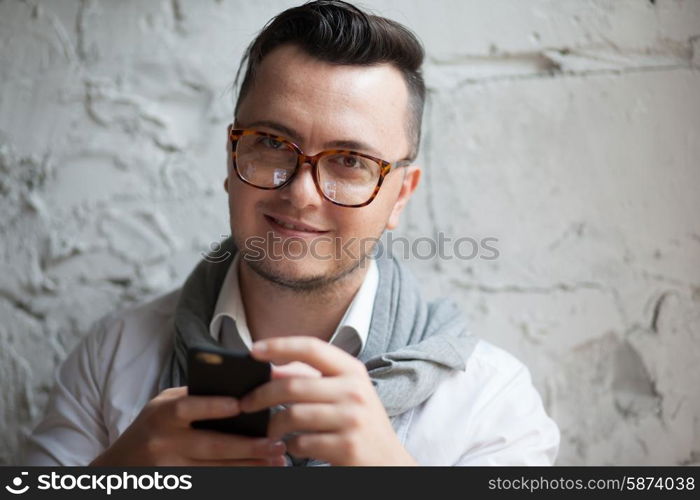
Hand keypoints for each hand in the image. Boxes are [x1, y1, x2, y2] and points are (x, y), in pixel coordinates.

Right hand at [89, 386, 286, 465]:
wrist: (117, 469)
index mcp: (162, 414)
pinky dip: (235, 479)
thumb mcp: (161, 406)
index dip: (214, 406)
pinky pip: (211, 484)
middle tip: (276, 445)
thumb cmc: (149, 428)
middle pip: (212, 445)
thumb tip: (237, 392)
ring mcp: (169, 470)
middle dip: (248, 447)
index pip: (188, 407)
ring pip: (216, 470)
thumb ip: (193, 397)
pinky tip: (256, 475)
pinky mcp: (175, 487)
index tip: (241, 405)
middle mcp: (164, 442)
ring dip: (249, 467)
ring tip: (277, 462)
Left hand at [240, 336, 417, 465]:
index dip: (280, 345)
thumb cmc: (361, 423)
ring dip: (273, 425)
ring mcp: (351, 419)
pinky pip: (301, 443)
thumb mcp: (346, 392)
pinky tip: (293, 446)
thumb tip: (272, 367)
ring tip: (269, 430)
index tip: (253, 350)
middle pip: (293, 385)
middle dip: (261, 395)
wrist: (389, 462)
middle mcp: (354, 391)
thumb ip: (315, 377)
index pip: (311, 348)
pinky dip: (290, 446)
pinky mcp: (345, 447)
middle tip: (245, 403)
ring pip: (292, 415)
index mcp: (353, 371)